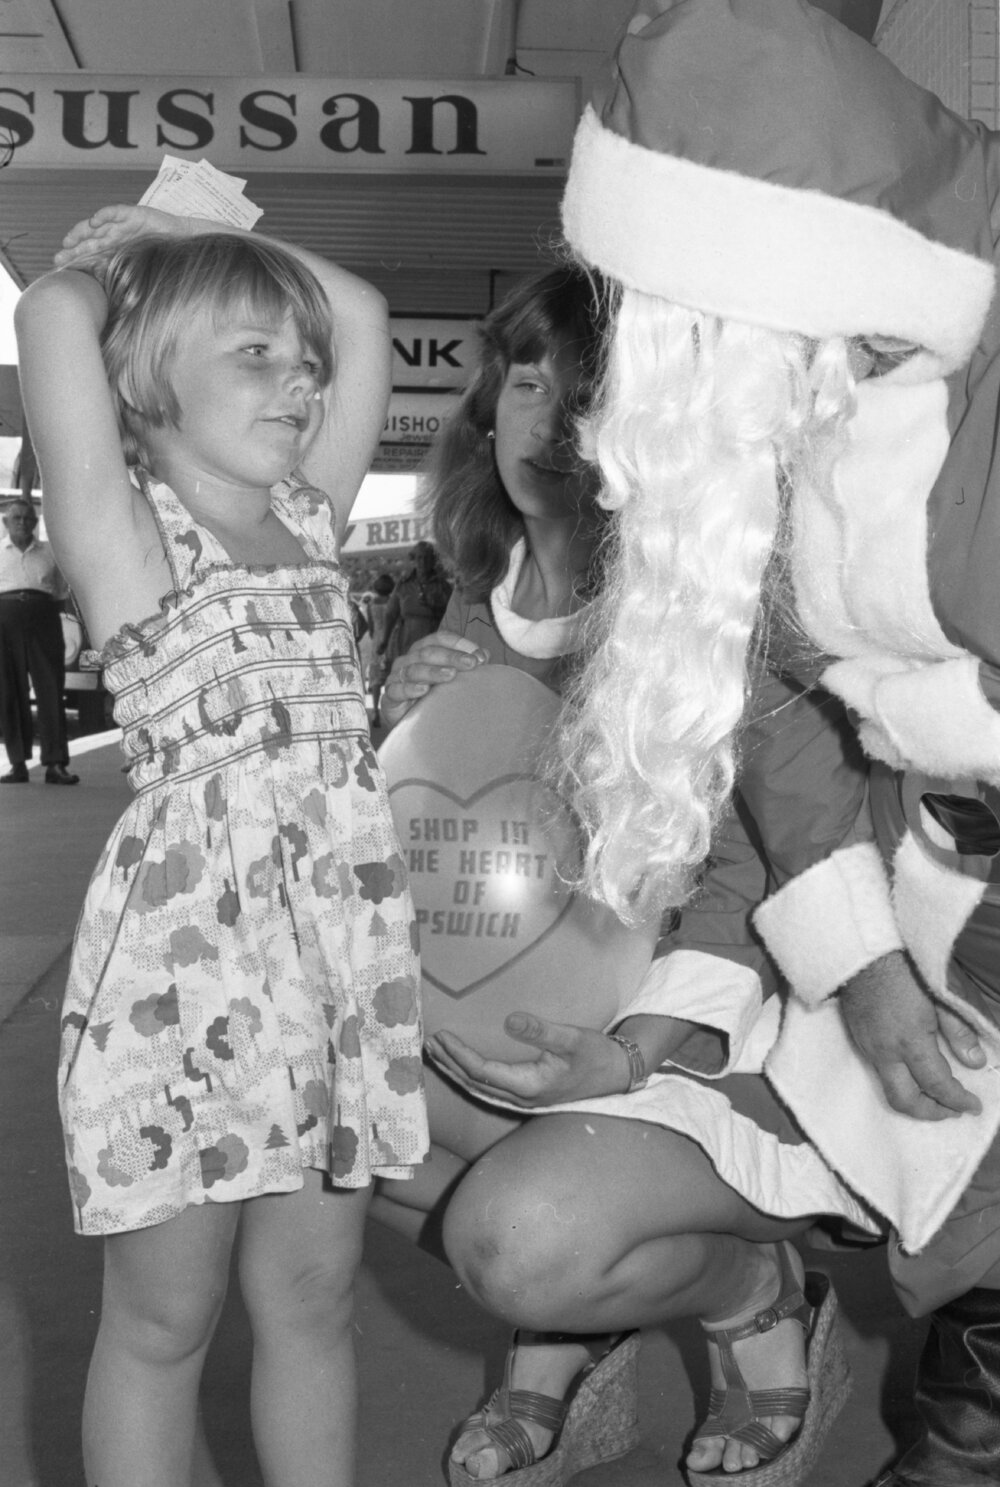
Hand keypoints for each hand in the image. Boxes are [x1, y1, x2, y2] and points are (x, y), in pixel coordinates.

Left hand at [54, 204, 192, 270]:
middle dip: (74, 249)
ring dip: (82, 232)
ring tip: (70, 241)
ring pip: (97, 227)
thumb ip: (123, 280)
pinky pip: (114, 212)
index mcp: (117, 250)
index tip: (63, 269)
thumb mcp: (140, 273)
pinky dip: (103, 216)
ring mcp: (124, 225)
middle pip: (90, 240)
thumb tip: (104, 298)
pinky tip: (94, 222)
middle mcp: (117, 236)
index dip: (77, 259)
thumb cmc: (166, 261)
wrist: (187, 245)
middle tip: (60, 258)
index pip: (93, 254)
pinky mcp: (134, 214)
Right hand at [380, 630, 485, 729]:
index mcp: (424, 651)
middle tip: (471, 664)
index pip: (440, 639)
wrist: (413, 726)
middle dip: (452, 657)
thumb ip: (466, 666)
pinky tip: (423, 691)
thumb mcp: (453, 681)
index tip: (479, 656)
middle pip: (428, 652)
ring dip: (433, 672)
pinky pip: (397, 690)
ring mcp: (396, 677)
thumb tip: (484, 654)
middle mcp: (409, 660)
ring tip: (450, 676)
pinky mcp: (389, 697)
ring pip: (413, 669)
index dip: (459, 644)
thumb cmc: (434, 698)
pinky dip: (410, 689)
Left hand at [425, 1014, 633, 1107]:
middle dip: (448, 1064)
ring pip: (480, 1088)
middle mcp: (521, 1098)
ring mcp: (524, 1099)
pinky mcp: (528, 1094)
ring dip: (456, 1071)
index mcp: (529, 1086)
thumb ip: (541, 1031)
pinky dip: (471, 1075)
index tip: (441, 1035)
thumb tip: (510, 1020)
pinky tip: (463, 1064)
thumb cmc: (597, 1056)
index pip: (481, 1072)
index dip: (458, 1055)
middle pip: (473, 1083)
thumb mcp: (572, 1039)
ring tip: (436, 1053)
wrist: (619, 1075)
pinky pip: (490, 1087)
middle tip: (427, 1043)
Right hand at [839, 951, 984, 1120]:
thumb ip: (960, 1031)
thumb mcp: (942, 994)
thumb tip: (976, 1062)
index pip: (937, 1085)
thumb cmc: (905, 965)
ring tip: (936, 1094)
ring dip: (914, 1098)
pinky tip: (913, 1070)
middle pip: (904, 1100)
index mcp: (910, 1041)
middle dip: (931, 1113)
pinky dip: (899, 1081)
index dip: (958, 1100)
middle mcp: (885, 1051)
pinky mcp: (858, 1037)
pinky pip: (879, 1071)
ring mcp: (868, 1046)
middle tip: (953, 1110)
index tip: (974, 1106)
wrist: (862, 949)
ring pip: (889, 1088)